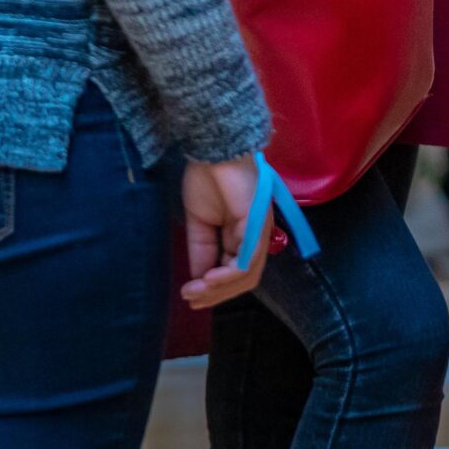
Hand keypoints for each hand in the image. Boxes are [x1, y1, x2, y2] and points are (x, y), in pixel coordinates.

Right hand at [180, 156, 267, 307]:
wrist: (212, 149)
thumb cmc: (207, 178)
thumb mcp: (200, 222)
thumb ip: (202, 250)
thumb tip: (198, 279)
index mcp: (243, 234)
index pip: (236, 272)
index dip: (214, 288)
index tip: (189, 295)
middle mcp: (257, 235)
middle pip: (244, 279)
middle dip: (216, 294)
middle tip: (191, 299)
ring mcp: (260, 230)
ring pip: (247, 274)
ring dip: (219, 289)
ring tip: (195, 291)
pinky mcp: (258, 224)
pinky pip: (247, 259)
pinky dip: (227, 276)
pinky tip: (207, 279)